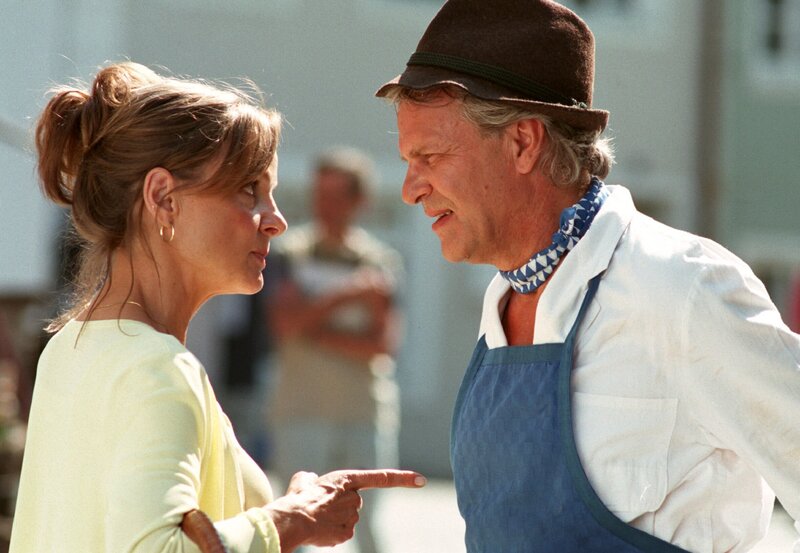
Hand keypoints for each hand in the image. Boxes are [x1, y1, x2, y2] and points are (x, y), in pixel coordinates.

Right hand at [265, 469, 424, 551]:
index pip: (381, 478)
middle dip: (340, 506)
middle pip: (354, 503)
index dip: (403, 479)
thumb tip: (311, 480)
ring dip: (335, 520)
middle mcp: (354, 497)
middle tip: (321, 508)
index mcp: (347, 479)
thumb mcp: (304, 481)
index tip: (422, 480)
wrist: (291, 520)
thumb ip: (312, 479)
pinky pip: (343, 532)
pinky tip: (321, 531)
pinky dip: (333, 533)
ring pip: (348, 519)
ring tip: (317, 519)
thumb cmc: (297, 499)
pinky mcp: (347, 533)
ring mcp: (352, 516)